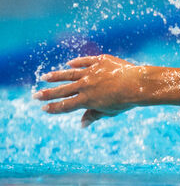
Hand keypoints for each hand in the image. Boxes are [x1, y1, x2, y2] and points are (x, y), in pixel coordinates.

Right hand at [34, 55, 150, 126]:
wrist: (139, 84)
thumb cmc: (126, 101)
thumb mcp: (109, 111)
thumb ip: (94, 115)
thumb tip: (82, 124)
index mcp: (87, 100)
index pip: (66, 105)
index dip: (54, 108)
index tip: (43, 108)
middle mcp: (85, 85)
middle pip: (63, 90)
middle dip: (48, 94)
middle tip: (35, 95)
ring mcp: (91, 72)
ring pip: (69, 74)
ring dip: (56, 76)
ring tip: (45, 77)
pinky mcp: (100, 61)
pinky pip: (85, 61)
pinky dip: (77, 62)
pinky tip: (69, 64)